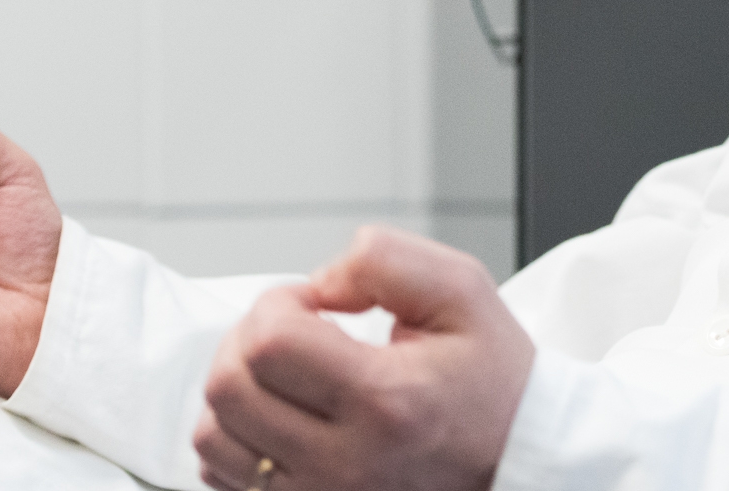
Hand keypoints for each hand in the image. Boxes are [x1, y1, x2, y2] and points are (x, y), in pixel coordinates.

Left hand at [196, 227, 534, 490]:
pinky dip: (238, 438)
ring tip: (289, 374)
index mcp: (386, 400)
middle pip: (228, 388)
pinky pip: (222, 478)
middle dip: (248, 339)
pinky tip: (284, 414)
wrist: (516, 461)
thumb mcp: (462, 289)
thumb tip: (317, 283)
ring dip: (238, 389)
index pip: (269, 342)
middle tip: (296, 330)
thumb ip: (384, 260)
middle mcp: (344, 464)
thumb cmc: (491, 379)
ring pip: (212, 437)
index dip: (279, 302)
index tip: (317, 305)